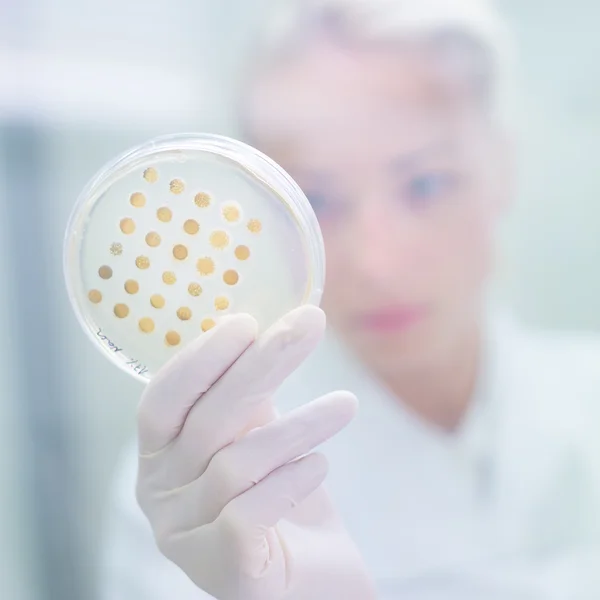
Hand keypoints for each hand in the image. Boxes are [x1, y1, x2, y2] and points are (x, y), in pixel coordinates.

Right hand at [136, 306, 375, 599]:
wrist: (312, 577)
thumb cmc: (280, 497)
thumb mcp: (258, 437)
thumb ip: (249, 398)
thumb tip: (268, 330)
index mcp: (158, 458)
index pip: (162, 400)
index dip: (200, 358)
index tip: (247, 321)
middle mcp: (160, 497)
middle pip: (206, 422)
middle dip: (261, 366)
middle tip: (309, 325)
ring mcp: (185, 539)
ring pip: (235, 463)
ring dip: (298, 426)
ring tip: (345, 404)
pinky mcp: (224, 572)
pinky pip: (251, 512)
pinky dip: (291, 481)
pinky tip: (320, 465)